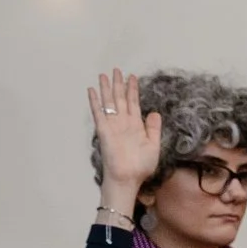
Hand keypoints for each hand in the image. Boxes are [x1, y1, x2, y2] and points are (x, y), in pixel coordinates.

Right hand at [89, 69, 162, 197]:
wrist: (128, 178)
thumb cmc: (141, 166)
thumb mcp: (154, 145)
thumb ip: (154, 128)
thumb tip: (154, 112)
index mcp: (136, 126)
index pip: (133, 103)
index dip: (133, 90)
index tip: (133, 77)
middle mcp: (123, 123)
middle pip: (120, 99)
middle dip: (119, 84)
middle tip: (117, 69)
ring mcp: (112, 126)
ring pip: (109, 102)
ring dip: (106, 88)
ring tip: (104, 75)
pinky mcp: (103, 130)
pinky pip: (98, 113)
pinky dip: (95, 102)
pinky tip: (92, 90)